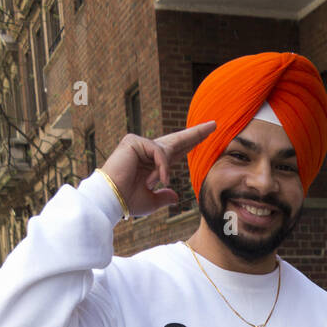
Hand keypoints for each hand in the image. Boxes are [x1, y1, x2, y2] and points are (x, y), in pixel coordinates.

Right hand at [100, 121, 216, 216]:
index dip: (190, 144)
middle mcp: (147, 151)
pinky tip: (156, 179)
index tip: (205, 138)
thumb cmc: (128, 201)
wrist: (111, 200)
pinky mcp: (134, 141)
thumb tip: (176, 196)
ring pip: (166, 151)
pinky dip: (161, 166)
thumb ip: (164, 197)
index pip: (175, 151)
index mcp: (152, 164)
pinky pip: (158, 152)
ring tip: (153, 182)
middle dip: (196, 134)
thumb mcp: (152, 201)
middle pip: (177, 140)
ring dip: (164, 169)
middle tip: (214, 124)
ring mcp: (140, 144)